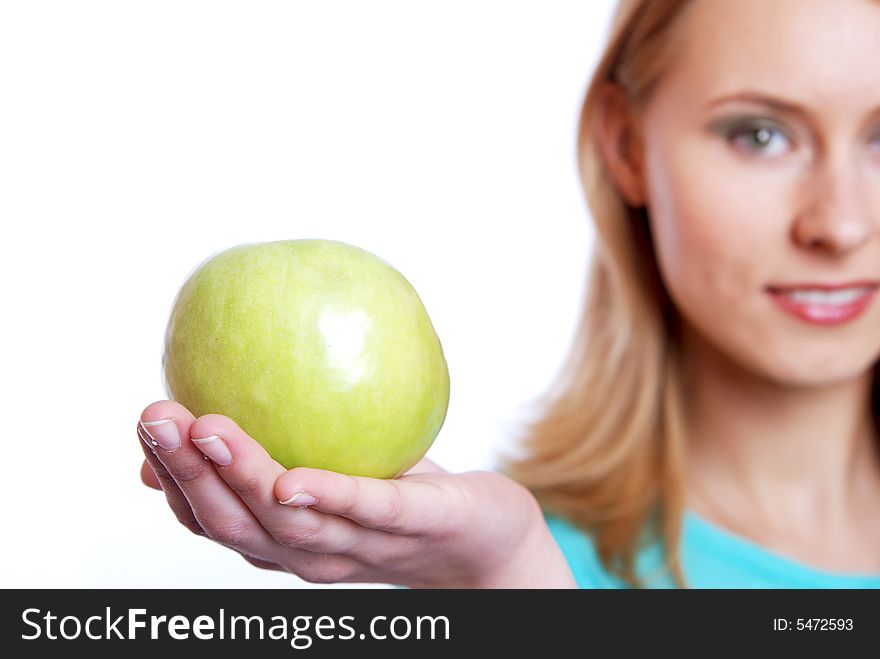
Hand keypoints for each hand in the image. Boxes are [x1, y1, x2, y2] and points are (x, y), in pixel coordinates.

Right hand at [137, 400, 575, 587]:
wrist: (488, 543)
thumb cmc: (403, 499)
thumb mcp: (338, 470)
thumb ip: (279, 448)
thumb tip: (211, 412)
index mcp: (289, 538)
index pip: (214, 518)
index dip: (171, 479)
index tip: (144, 425)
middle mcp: (314, 553)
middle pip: (235, 525)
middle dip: (186, 474)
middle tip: (154, 417)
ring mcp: (362, 546)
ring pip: (289, 525)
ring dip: (241, 477)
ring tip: (206, 428)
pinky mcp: (413, 526)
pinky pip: (367, 513)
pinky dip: (327, 498)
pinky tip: (292, 480)